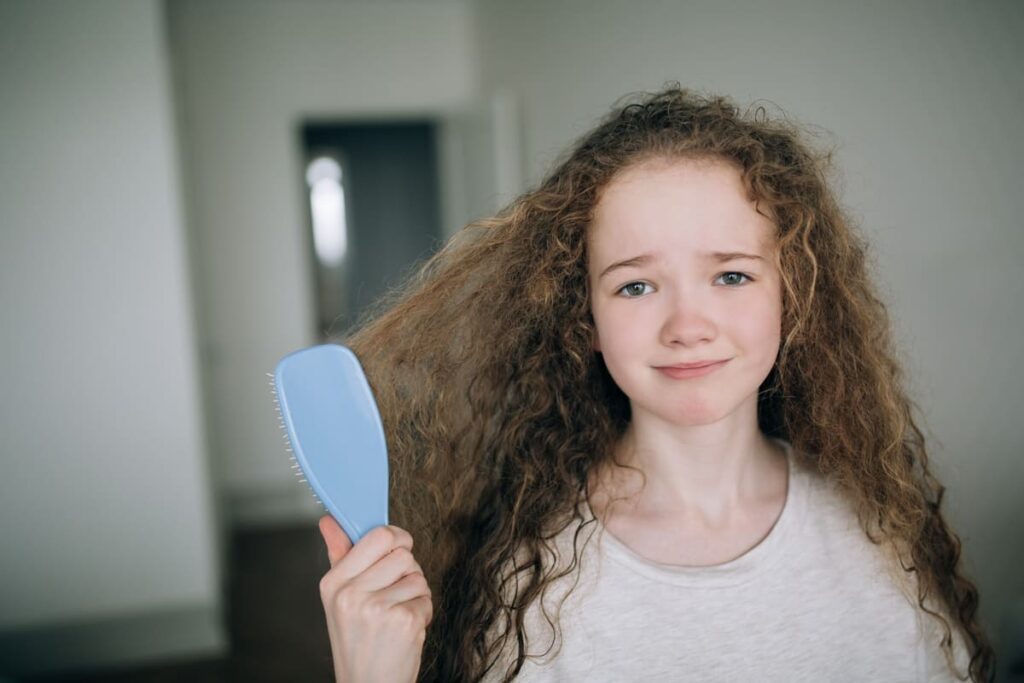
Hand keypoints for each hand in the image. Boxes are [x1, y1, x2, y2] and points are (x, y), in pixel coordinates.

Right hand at [318, 515, 431, 682]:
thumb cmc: (357, 640)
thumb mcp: (339, 598)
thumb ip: (339, 555)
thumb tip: (329, 520)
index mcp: (333, 583)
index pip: (377, 535)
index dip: (395, 539)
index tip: (396, 548)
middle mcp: (351, 594)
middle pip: (402, 553)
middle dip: (406, 570)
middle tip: (394, 591)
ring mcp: (377, 608)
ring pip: (417, 575)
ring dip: (415, 593)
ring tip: (396, 614)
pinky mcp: (404, 621)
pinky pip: (427, 597)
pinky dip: (422, 612)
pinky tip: (404, 628)